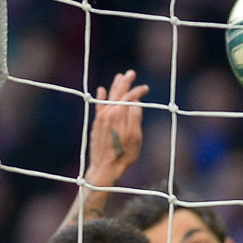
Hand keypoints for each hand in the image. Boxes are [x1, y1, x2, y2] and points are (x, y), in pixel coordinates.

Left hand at [87, 70, 146, 189]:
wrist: (104, 168)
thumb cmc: (123, 155)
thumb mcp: (135, 138)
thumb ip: (135, 118)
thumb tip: (136, 102)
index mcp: (118, 114)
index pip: (129, 96)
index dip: (138, 91)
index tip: (146, 89)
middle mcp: (107, 113)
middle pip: (117, 93)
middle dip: (125, 83)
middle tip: (130, 73)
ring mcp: (100, 118)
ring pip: (108, 97)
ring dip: (114, 87)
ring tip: (119, 77)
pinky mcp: (96, 125)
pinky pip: (98, 106)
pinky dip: (100, 97)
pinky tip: (100, 90)